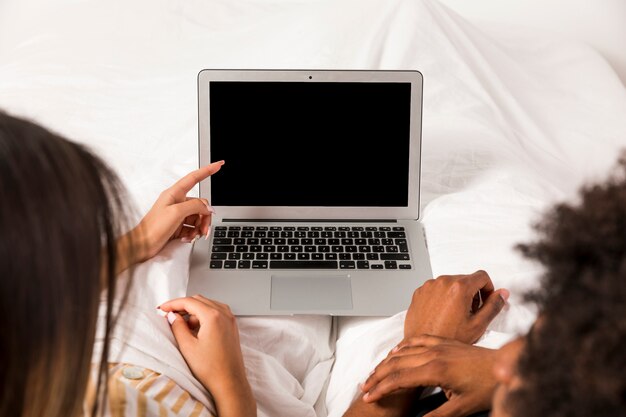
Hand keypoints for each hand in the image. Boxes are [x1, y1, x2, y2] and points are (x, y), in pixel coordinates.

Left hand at [131, 161, 223, 262]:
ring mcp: (178, 214)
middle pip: (201, 204)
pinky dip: (193, 233)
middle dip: (205, 217)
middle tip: (204, 229)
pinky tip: (187, 238)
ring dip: (199, 228)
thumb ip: (195, 206)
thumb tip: (207, 208)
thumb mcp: (176, 212)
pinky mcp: (178, 226)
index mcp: (174, 194)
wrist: (142, 246)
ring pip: (199, 217)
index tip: (219, 164)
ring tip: (194, 236)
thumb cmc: (153, 228)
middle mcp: (177, 202)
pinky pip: (193, 227)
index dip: (208, 170)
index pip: (194, 178)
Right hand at [159, 295, 255, 416]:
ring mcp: (230, 320)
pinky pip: (216, 313)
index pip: (189, 301)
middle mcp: (224, 314)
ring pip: (208, 305)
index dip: (173, 304)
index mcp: (214, 316)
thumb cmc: (212, 368)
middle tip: (169, 315)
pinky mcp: (232, 327)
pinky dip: (203, 316)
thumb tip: (172, 316)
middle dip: (182, 306)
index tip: (162, 308)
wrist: (230, 382)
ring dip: (193, 311)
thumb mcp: (188, 346)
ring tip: (181, 324)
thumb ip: (178, 327)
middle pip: (199, 300)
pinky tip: (195, 328)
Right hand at [362, 335, 497, 416]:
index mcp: (436, 369)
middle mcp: (434, 353)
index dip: (382, 388)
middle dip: (378, 375)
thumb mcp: (462, 408)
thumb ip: (437, 416)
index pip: (399, 378)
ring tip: (375, 371)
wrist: (506, 366)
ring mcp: (439, 345)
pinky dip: (403, 345)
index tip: (369, 396)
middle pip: (396, 363)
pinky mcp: (445, 341)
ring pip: (404, 350)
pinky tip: (397, 350)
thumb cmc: (488, 385)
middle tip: (365, 386)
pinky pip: (418, 339)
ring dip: (387, 361)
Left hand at [404, 270, 508, 343]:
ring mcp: (429, 286)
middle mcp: (442, 282)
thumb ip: (493, 306)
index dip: (488, 289)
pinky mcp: (420, 292)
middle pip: (466, 279)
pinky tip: (443, 314)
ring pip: (451, 283)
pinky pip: (437, 288)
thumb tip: (502, 294)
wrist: (422, 348)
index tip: (485, 300)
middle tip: (471, 313)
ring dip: (457, 295)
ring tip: (456, 315)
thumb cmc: (446, 338)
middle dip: (472, 293)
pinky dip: (443, 297)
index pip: (482, 276)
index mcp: (458, 287)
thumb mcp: (477, 325)